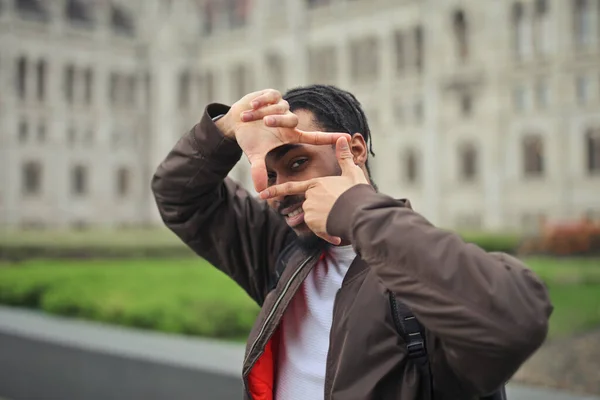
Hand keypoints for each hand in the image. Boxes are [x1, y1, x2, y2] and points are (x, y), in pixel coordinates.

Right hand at [217, 89, 351, 191]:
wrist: (237, 121)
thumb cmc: (250, 139)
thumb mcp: (254, 155)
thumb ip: (259, 170)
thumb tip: (260, 190)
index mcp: (291, 135)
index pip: (314, 137)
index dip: (330, 137)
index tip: (348, 137)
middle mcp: (290, 121)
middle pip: (292, 119)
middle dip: (278, 120)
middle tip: (265, 123)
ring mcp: (282, 107)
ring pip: (279, 107)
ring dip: (262, 113)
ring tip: (248, 117)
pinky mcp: (273, 94)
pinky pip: (271, 96)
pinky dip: (260, 101)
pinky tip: (252, 105)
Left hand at [259, 136, 368, 243]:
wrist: (360, 214)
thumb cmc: (357, 192)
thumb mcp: (352, 172)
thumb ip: (344, 157)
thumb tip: (343, 137)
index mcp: (315, 183)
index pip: (291, 187)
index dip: (275, 190)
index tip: (261, 194)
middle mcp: (309, 197)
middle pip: (311, 206)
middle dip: (322, 211)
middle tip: (338, 211)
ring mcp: (310, 211)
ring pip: (315, 219)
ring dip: (326, 222)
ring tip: (341, 219)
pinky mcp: (314, 224)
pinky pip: (319, 230)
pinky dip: (327, 233)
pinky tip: (337, 233)